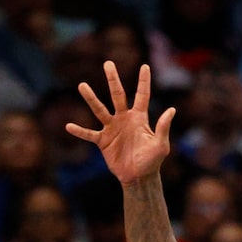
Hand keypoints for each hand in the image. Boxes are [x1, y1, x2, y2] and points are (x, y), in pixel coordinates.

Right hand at [67, 62, 174, 184]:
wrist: (139, 177)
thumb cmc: (152, 161)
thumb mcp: (160, 144)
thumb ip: (163, 127)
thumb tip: (172, 109)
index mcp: (139, 117)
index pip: (142, 95)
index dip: (144, 81)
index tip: (145, 66)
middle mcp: (124, 119)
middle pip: (117, 95)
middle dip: (113, 79)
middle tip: (108, 63)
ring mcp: (112, 128)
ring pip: (100, 109)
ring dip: (91, 98)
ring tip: (82, 85)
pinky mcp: (103, 141)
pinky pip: (89, 134)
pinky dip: (80, 131)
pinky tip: (69, 126)